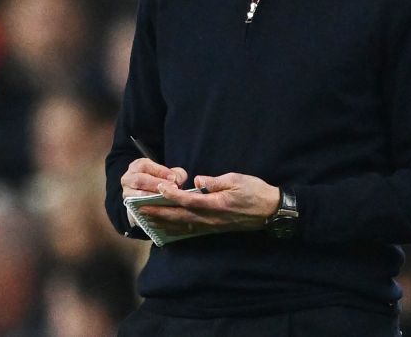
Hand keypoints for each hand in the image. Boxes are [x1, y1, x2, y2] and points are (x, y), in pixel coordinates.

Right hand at [121, 158, 187, 225]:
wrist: (154, 198)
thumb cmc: (163, 182)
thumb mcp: (171, 174)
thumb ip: (177, 174)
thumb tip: (176, 180)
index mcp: (137, 166)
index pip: (145, 165)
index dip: (160, 171)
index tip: (173, 178)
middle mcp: (128, 179)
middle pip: (139, 180)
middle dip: (155, 185)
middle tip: (171, 189)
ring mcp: (126, 194)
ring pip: (135, 196)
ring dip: (151, 198)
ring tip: (166, 199)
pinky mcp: (129, 208)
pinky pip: (136, 210)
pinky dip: (148, 211)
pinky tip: (160, 211)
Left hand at [138, 173, 280, 237]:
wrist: (270, 211)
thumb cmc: (255, 191)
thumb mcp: (237, 180)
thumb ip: (216, 181)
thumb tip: (198, 180)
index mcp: (216, 204)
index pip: (188, 200)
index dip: (171, 195)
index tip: (158, 188)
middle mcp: (210, 218)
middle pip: (179, 216)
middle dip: (158, 212)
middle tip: (140, 208)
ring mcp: (212, 225)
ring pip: (182, 225)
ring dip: (163, 222)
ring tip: (146, 218)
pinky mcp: (214, 228)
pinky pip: (190, 230)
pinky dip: (175, 229)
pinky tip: (166, 228)